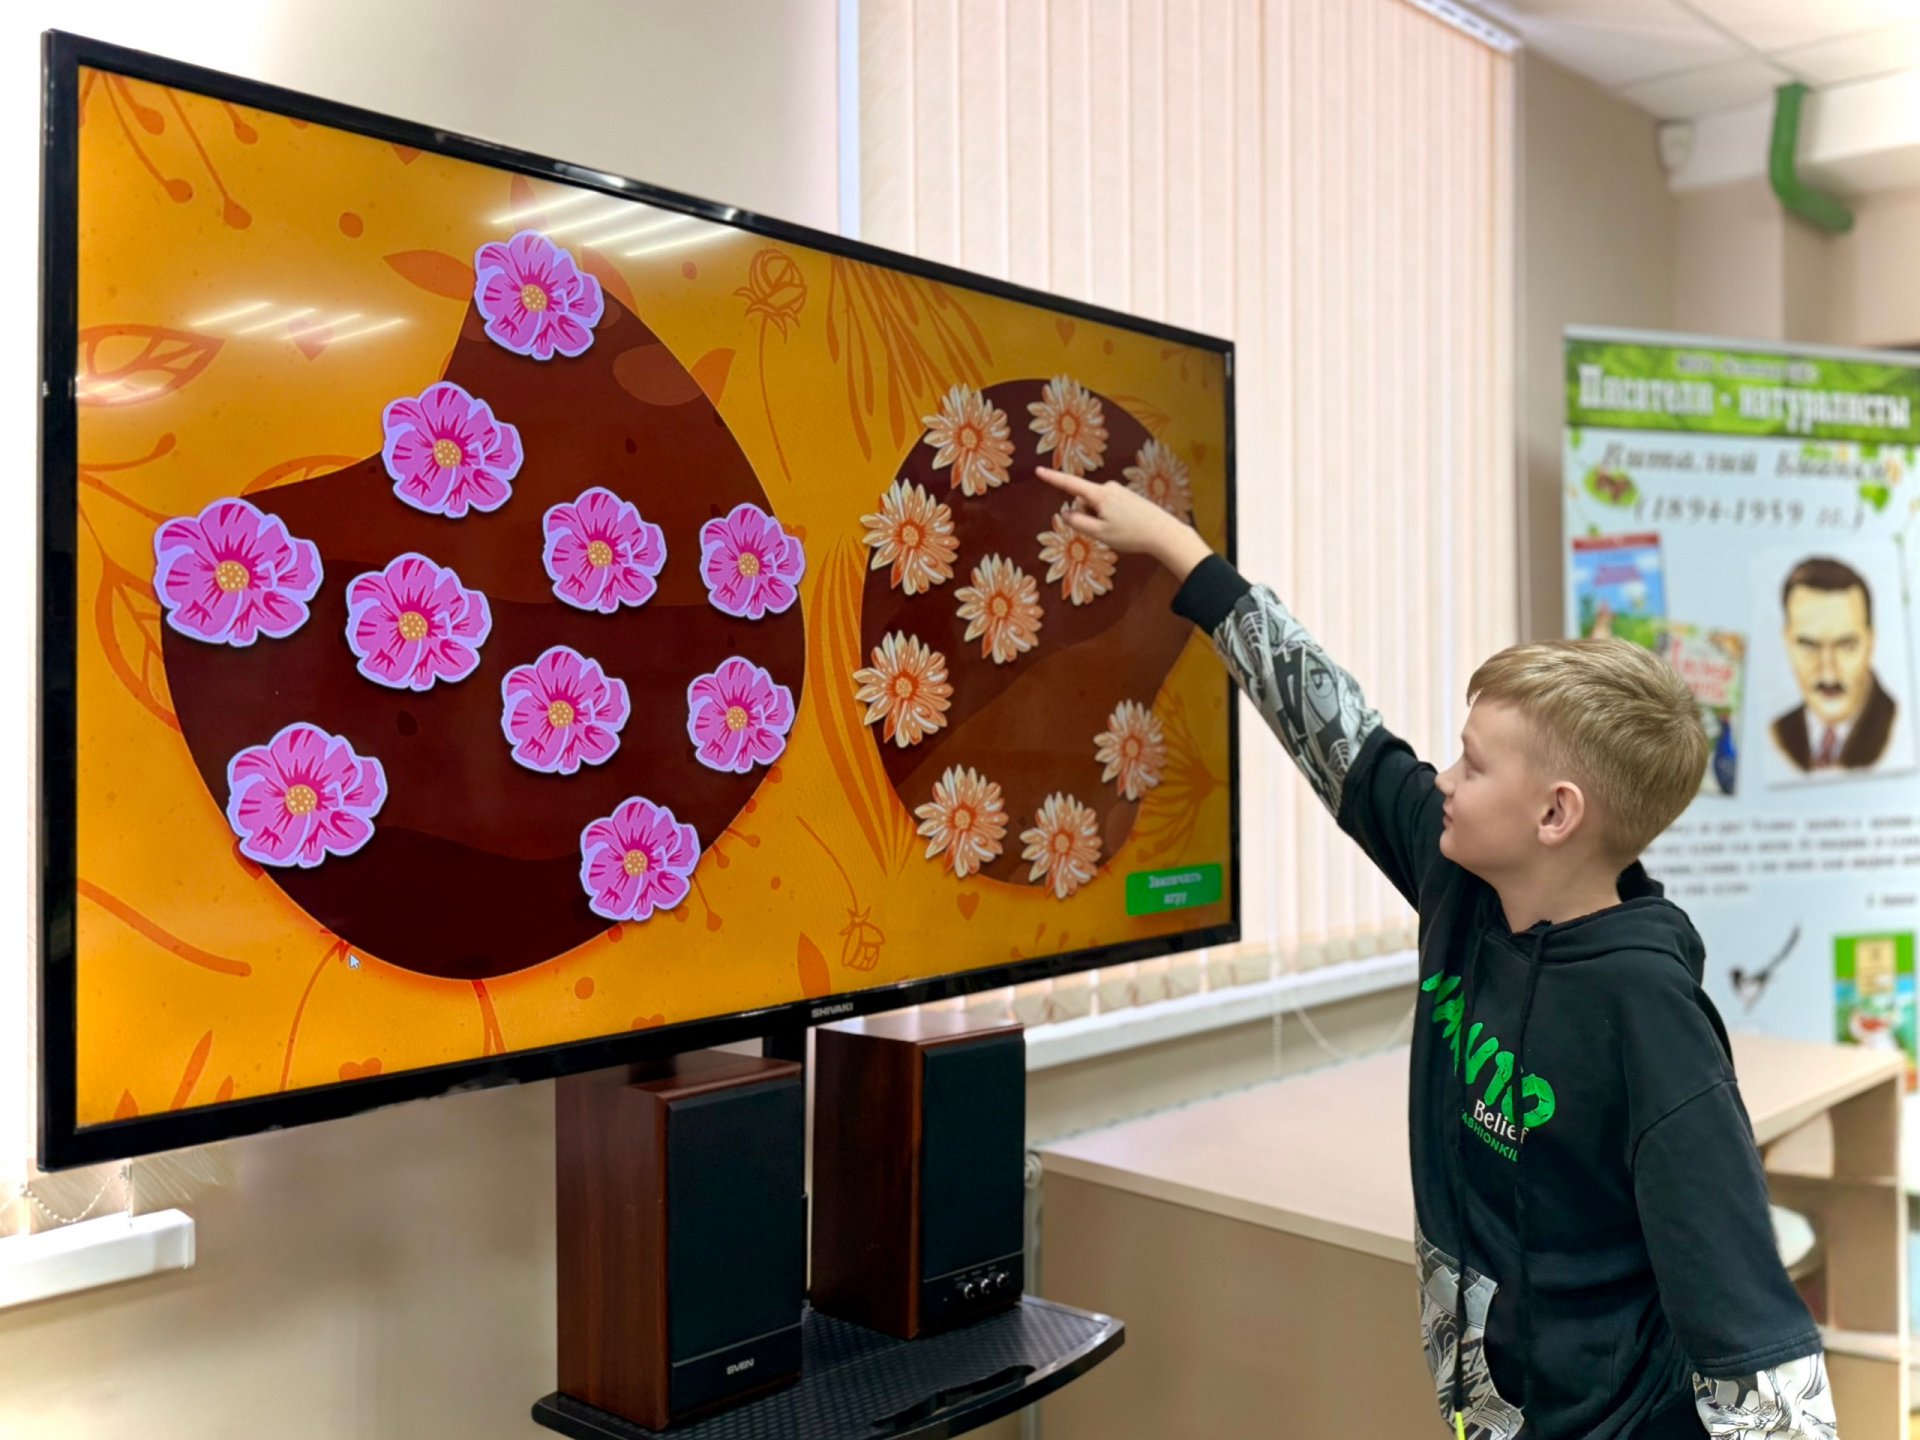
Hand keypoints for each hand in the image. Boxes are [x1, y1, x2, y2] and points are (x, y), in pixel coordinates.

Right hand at [1035, 467, 1213, 579]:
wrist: (1164, 533)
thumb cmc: (1131, 535)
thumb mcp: (1099, 534)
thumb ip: (1078, 523)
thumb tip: (1066, 513)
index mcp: (1100, 495)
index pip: (1070, 484)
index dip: (1052, 479)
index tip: (1038, 470)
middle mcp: (1109, 488)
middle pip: (1084, 500)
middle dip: (1086, 515)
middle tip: (1105, 532)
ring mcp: (1119, 491)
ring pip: (1096, 505)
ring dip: (1099, 518)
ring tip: (1119, 531)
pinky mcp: (1128, 496)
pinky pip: (1108, 506)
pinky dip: (1109, 518)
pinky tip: (1126, 528)